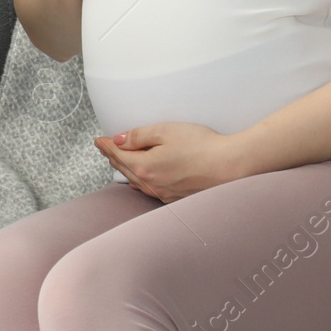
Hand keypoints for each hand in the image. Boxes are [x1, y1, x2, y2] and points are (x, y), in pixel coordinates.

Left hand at [93, 122, 246, 202]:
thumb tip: (119, 140)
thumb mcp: (166, 131)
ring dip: (125, 169)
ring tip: (119, 160)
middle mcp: (151, 184)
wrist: (231, 166)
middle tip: (105, 148)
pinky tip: (142, 178)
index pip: (118, 155)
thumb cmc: (202, 146)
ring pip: (136, 181)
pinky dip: (141, 180)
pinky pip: (150, 190)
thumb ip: (139, 136)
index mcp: (145, 167)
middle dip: (112, 157)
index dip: (106, 146)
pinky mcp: (176, 198)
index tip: (98, 140)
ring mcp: (164, 194)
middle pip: (124, 169)